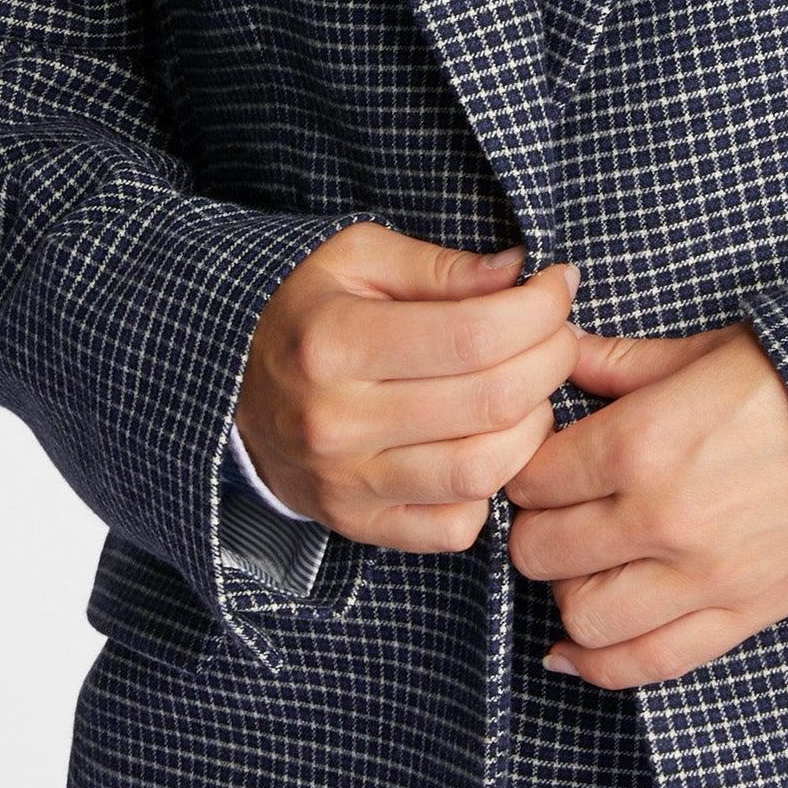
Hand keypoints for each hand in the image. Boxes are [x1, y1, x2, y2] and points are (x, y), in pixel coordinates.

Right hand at [234, 224, 580, 551]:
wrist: (229, 392)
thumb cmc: (308, 314)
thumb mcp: (357, 260)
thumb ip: (440, 266)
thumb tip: (520, 276)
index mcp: (334, 343)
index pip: (474, 335)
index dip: (540, 310)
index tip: (557, 286)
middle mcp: (338, 422)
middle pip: (492, 402)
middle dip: (553, 358)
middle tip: (558, 334)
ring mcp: (348, 485)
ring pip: (483, 471)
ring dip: (534, 425)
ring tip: (531, 388)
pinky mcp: (359, 526)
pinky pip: (457, 527)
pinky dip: (491, 490)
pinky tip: (488, 445)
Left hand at [502, 317, 787, 687]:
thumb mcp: (708, 350)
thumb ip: (619, 362)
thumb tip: (551, 349)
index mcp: (642, 442)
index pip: (532, 480)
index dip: (526, 471)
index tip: (544, 464)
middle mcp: (660, 519)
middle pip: (542, 552)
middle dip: (539, 531)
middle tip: (560, 511)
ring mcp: (702, 578)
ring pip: (582, 617)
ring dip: (568, 593)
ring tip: (585, 564)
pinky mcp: (742, 616)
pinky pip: (646, 665)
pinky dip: (597, 665)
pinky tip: (573, 649)